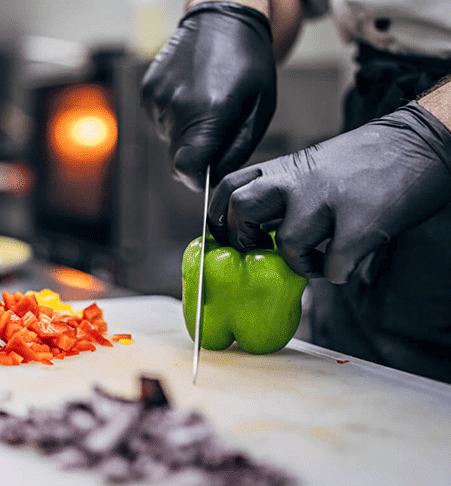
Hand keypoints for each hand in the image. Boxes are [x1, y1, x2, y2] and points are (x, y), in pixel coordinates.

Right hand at [140, 1, 275, 190]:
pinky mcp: (148, 91)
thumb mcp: (260, 109)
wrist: (222, 18)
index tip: (208, 174)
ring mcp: (158, 98)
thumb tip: (216, 176)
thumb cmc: (248, 61)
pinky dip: (175, 118)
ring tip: (205, 104)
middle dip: (196, 155)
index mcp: (210, 113)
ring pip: (169, 141)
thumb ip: (237, 149)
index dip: (198, 179)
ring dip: (186, 133)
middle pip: (177, 160)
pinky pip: (160, 123)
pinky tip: (191, 95)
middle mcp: (178, 107)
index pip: (188, 169)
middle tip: (215, 131)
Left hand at [208, 101, 450, 282]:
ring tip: (316, 260)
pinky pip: (334, 265)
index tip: (227, 236)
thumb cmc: (366, 160)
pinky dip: (337, 272)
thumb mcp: (313, 166)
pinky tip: (347, 263)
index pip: (229, 185)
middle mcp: (299, 180)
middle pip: (240, 207)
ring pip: (286, 243)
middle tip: (261, 250)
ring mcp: (328, 200)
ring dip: (299, 263)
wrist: (423, 140)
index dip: (218, 216)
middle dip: (243, 238)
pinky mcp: (360, 222)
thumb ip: (285, 193)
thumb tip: (262, 233)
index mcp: (285, 167)